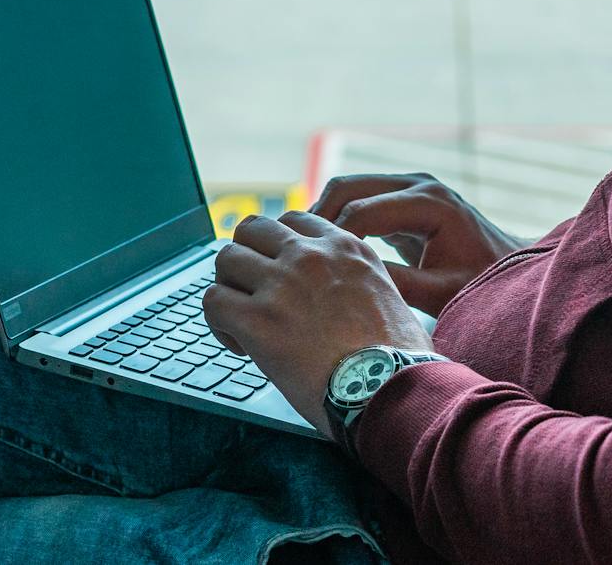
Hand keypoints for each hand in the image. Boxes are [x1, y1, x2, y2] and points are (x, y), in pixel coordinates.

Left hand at [203, 211, 433, 436]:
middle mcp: (310, 257)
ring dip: (229, 288)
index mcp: (345, 248)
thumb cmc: (398, 358)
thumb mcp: (389, 295)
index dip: (278, 248)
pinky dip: (218, 324)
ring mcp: (281, 285)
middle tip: (252, 292)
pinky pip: (213, 301)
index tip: (281, 275)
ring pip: (226, 258)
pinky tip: (240, 346)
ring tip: (242, 321)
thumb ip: (357, 281)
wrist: (391, 389)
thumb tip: (341, 298)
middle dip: (246, 258)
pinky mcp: (258, 321)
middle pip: (252, 229)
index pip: (292, 221)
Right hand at [310, 173, 524, 316]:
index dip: (331, 239)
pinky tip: (322, 249)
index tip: (308, 271)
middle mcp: (417, 184)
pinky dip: (338, 217)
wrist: (510, 268)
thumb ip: (397, 284)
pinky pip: (359, 199)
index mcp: (429, 203)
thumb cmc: (481, 283)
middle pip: (348, 187)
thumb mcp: (441, 291)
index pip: (362, 211)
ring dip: (323, 215)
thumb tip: (346, 281)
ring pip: (348, 188)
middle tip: (292, 255)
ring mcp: (409, 186)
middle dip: (317, 219)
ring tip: (301, 252)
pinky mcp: (402, 196)